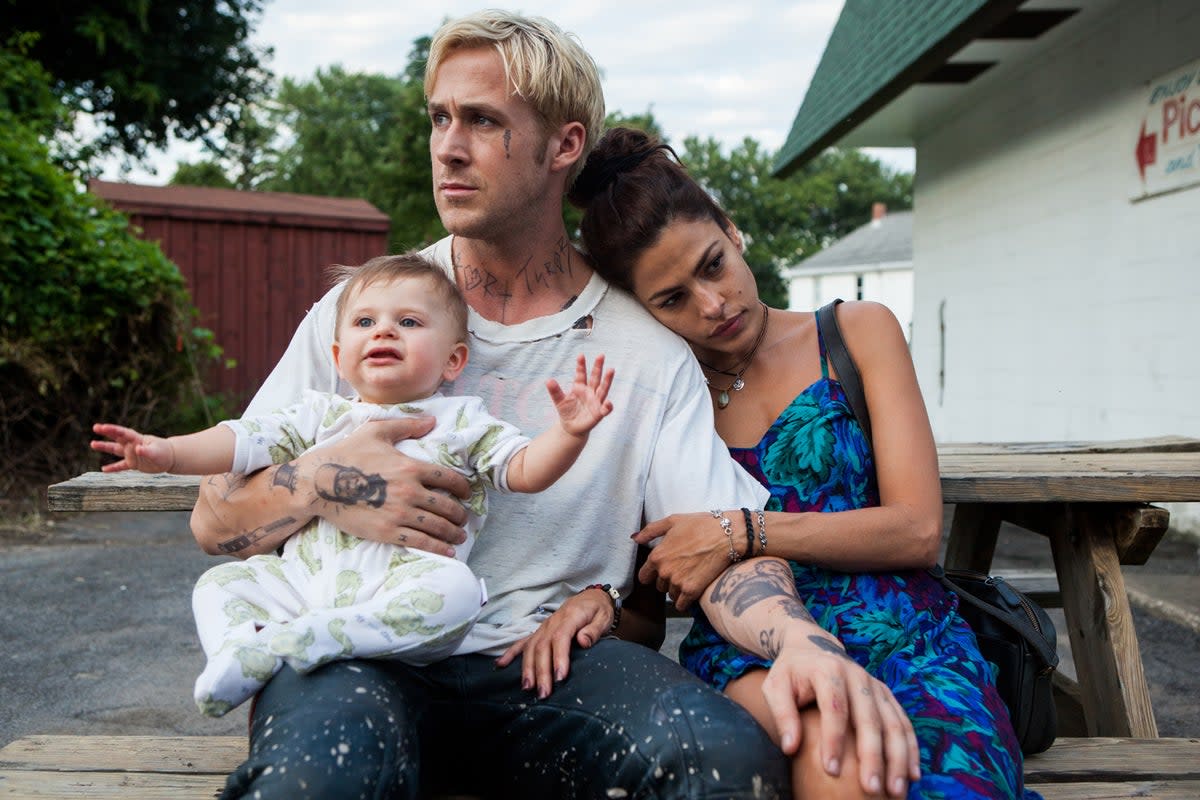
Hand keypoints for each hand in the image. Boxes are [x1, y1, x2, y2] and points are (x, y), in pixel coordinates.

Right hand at [91, 423, 174, 472]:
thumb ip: (147, 450)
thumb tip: (137, 448)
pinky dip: (113, 468)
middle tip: (95, 427)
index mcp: (138, 439)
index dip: (113, 430)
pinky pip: (121, 465)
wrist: (170, 458)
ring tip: (93, 444)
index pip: (123, 433)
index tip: (102, 427)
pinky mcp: (134, 463)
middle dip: (107, 432)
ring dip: (105, 447)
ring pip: (116, 450)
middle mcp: (132, 445)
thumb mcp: (157, 452)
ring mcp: (132, 454)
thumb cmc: (164, 453)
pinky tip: (103, 469)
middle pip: (117, 438)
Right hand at [307, 417, 472, 556]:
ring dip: (454, 532)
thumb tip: (431, 420)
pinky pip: (420, 542)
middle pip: (447, 506)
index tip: (467, 494)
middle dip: (460, 514)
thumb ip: (406, 425)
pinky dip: (438, 548)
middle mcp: (410, 491)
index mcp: (411, 467)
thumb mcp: (376, 431)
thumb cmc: (347, 453)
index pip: (449, 479)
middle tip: (463, 518)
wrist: (319, 482)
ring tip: (459, 534)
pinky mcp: (387, 531)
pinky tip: (448, 550)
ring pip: (437, 526)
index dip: (463, 488)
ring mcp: (399, 513)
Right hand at [494, 587, 613, 698]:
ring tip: (527, 687)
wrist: (590, 598)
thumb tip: (583, 641)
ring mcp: (543, 627)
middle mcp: (552, 622)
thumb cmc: (598, 610)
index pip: (561, 638)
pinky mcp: (539, 631)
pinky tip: (500, 665)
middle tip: (544, 693)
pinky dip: (510, 653)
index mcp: (570, 617)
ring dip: (527, 668)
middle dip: (541, 671)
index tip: (559, 677)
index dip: (559, 658)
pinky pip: (522, 642)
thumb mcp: (604, 617)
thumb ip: (594, 630)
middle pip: (543, 646)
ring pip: (531, 647)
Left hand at [545, 354, 613, 436]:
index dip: (581, 365)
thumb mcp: (559, 401)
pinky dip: (608, 406)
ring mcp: (596, 401)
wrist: (571, 427)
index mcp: (580, 386)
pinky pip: (605, 409)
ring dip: (607, 380)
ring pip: (603, 389)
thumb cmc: (567, 411)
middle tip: (601, 355)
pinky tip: (608, 403)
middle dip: (598, 367)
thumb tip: (548, 381)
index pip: (581, 374)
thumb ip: (555, 391)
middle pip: (595, 377)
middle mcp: (590, 391)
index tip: (580, 355)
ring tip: (611, 370)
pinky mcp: (599, 413)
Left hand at [633, 512, 730, 609]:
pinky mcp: (692, 590)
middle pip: (659, 586)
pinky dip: (685, 601)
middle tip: (681, 570)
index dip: (652, 574)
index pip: (644, 577)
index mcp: (657, 556)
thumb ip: (650, 531)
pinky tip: (692, 592)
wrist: (726, 534)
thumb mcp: (672, 521)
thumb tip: (634, 538)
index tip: (661, 571)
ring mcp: (677, 582)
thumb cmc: (700, 525)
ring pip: (671, 595)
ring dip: (677, 590)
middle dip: (667, 580)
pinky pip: (681, 605)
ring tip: (690, 577)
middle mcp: (664, 571)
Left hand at [763, 633, 919, 797]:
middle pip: (869, 719)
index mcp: (828, 670)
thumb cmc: (791, 672)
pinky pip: (903, 722)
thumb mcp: (775, 686)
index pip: (835, 708)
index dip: (834, 740)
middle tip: (871, 788)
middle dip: (872, 756)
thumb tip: (790, 748)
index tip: (831, 770)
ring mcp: (875, 685)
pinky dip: (910, 749)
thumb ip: (782, 714)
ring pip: (892, 723)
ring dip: (898, 758)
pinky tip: (912, 774)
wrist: (812, 645)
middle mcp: (857, 676)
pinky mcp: (885, 694)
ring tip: (895, 790)